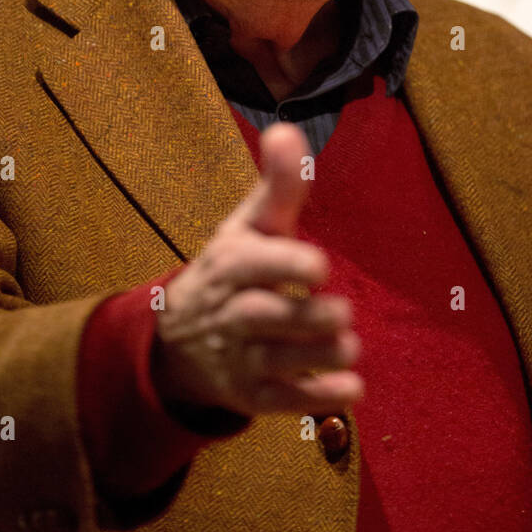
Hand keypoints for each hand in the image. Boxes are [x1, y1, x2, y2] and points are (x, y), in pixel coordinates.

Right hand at [154, 122, 362, 416]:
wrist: (178, 338)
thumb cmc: (233, 269)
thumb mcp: (250, 224)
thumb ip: (279, 184)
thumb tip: (287, 129)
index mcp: (232, 263)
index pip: (253, 264)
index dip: (287, 265)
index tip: (319, 266)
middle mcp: (231, 311)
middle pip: (263, 318)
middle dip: (305, 318)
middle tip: (342, 313)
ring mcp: (239, 357)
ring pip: (276, 361)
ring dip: (317, 357)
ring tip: (350, 346)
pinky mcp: (251, 394)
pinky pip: (282, 401)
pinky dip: (317, 399)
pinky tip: (353, 390)